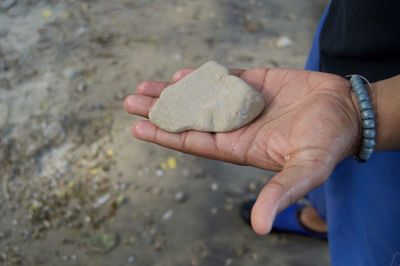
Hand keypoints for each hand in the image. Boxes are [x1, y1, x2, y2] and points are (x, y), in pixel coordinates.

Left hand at [124, 67, 359, 233]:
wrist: (346, 111)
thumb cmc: (328, 141)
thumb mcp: (306, 169)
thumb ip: (281, 192)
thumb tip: (261, 228)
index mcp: (240, 147)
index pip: (194, 142)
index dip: (166, 135)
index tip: (139, 127)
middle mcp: (235, 125)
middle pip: (189, 118)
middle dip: (160, 111)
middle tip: (131, 101)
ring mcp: (241, 103)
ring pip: (199, 97)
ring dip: (172, 92)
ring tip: (145, 87)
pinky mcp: (254, 83)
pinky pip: (221, 79)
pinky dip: (200, 76)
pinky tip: (182, 75)